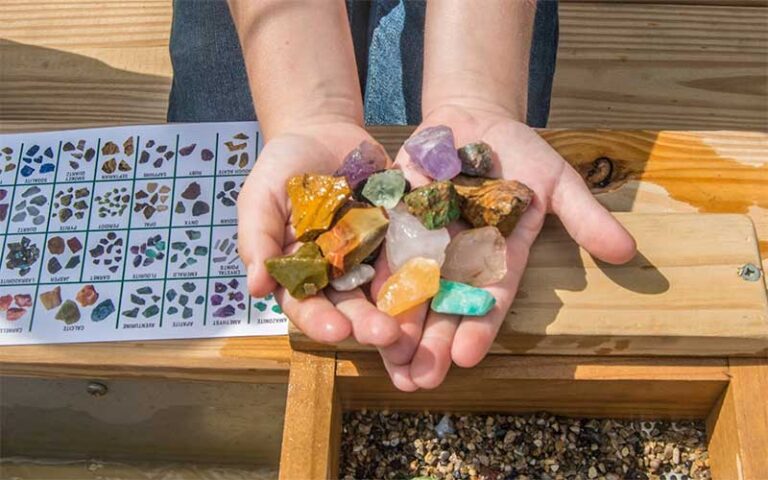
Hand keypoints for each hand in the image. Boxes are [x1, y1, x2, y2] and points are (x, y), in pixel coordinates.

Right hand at [239, 121, 400, 347]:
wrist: (322, 131)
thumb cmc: (282, 166)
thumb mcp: (260, 196)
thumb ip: (257, 239)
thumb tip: (255, 288)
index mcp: (299, 271)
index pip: (307, 305)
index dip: (319, 320)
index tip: (336, 331)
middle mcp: (335, 272)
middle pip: (350, 305)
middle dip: (366, 323)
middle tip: (386, 336)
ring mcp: (368, 256)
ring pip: (383, 290)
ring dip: (397, 309)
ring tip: (410, 325)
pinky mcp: (396, 235)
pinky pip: (410, 256)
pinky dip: (420, 270)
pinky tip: (431, 283)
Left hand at [372, 103, 636, 390]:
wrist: (472, 119)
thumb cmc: (520, 151)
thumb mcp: (556, 179)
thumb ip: (583, 215)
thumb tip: (627, 252)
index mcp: (500, 256)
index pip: (491, 297)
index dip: (480, 325)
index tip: (467, 356)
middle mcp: (461, 258)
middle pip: (445, 305)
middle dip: (431, 343)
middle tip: (417, 381)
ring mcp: (426, 243)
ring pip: (409, 290)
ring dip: (396, 325)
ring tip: (384, 360)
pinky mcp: (395, 222)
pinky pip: (381, 253)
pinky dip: (370, 279)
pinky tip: (355, 309)